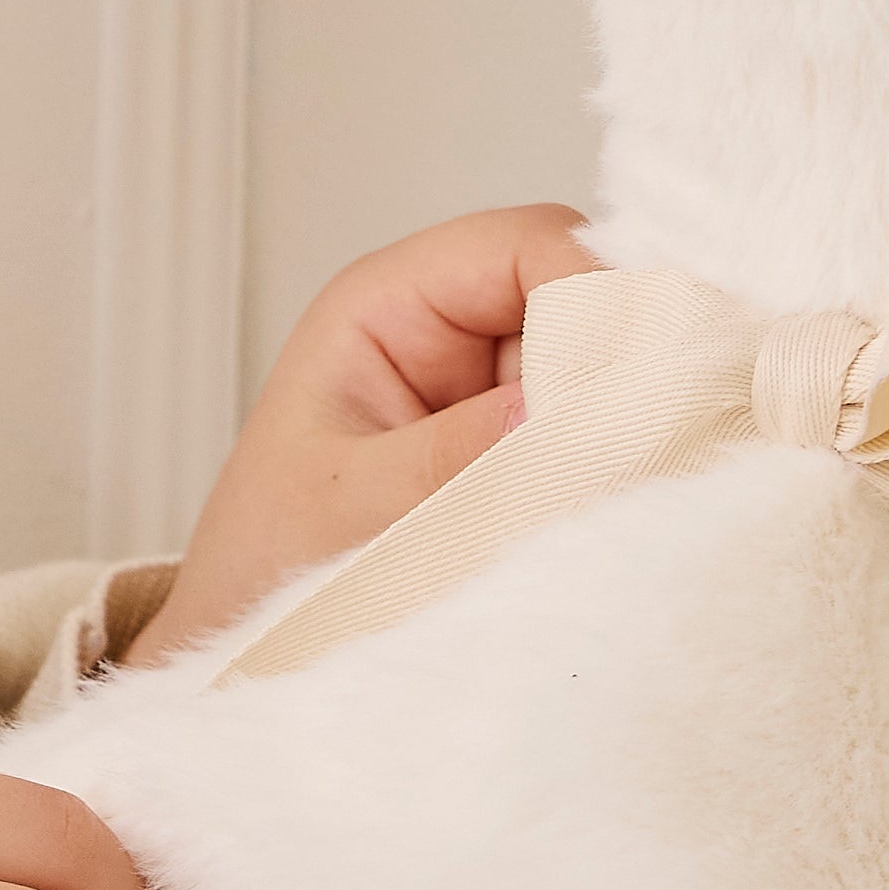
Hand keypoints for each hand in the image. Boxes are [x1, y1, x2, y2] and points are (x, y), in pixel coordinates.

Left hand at [128, 205, 597, 664]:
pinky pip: (588, 430)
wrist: (241, 643)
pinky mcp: (514, 442)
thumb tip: (567, 408)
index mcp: (385, 302)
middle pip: (580, 296)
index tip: (637, 377)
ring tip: (621, 488)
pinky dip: (608, 464)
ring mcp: (487, 384)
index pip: (525, 246)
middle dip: (618, 362)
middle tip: (647, 443)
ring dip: (618, 422)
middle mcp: (446, 325)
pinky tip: (610, 505)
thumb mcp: (349, 507)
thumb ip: (455, 458)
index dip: (593, 293)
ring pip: (598, 367)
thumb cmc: (263, 562)